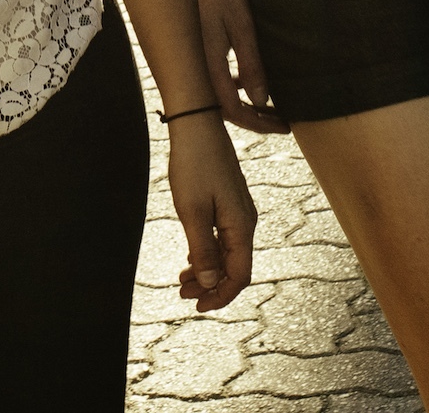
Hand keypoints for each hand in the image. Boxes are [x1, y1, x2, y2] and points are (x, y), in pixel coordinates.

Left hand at [166, 114, 255, 310]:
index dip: (220, 295)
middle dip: (211, 285)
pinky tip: (192, 255)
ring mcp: (238, 210)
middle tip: (183, 293)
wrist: (197, 123)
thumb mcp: (192, 210)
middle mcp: (246, 221)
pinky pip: (224, 236)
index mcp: (241, 226)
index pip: (239, 275)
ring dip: (208, 269)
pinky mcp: (229, 201)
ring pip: (228, 252)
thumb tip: (210, 282)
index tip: (197, 305)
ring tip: (183, 280)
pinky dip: (208, 251)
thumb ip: (203, 248)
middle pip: (235, 266)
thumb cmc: (193, 164)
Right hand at [193, 0, 284, 132]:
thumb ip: (250, 63)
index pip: (234, 110)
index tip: (285, 124)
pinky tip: (244, 80)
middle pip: (223, 110)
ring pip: (216, 96)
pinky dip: (230, 87)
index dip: (260, 123)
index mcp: (208, 64)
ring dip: (242, 103)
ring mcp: (191, 60)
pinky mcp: (190, 51)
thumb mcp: (241, 24)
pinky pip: (209, 80)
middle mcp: (195, 67)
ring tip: (269, 104)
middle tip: (281, 119)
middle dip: (253, 119)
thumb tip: (262, 100)